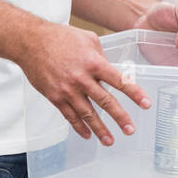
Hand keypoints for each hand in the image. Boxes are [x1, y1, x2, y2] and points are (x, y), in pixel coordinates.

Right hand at [19, 22, 150, 145]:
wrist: (31, 42)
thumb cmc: (61, 37)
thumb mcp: (88, 39)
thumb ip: (101, 55)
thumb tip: (110, 68)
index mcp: (94, 63)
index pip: (120, 81)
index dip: (135, 94)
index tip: (146, 104)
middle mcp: (82, 79)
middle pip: (106, 102)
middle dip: (120, 118)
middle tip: (130, 130)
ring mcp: (67, 90)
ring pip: (87, 114)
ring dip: (100, 129)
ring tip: (110, 140)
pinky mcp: (54, 97)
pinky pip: (69, 116)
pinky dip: (79, 127)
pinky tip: (87, 135)